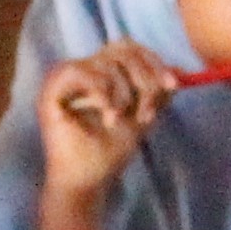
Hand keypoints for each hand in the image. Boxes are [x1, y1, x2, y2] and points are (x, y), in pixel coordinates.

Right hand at [33, 43, 174, 203]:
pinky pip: (82, 72)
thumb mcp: (142, 117)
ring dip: (123, 94)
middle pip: (121, 49)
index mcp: (99, 72)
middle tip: (146, 112)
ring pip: (105, 62)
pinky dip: (102, 94)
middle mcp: (80, 69)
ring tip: (119, 121)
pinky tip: (107, 116)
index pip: (129, 47)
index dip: (154, 61)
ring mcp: (63, 78)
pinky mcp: (51, 90)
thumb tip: (179, 70)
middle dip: (144, 79)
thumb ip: (157, 93)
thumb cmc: (109, 153)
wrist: (87, 182)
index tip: (174, 85)